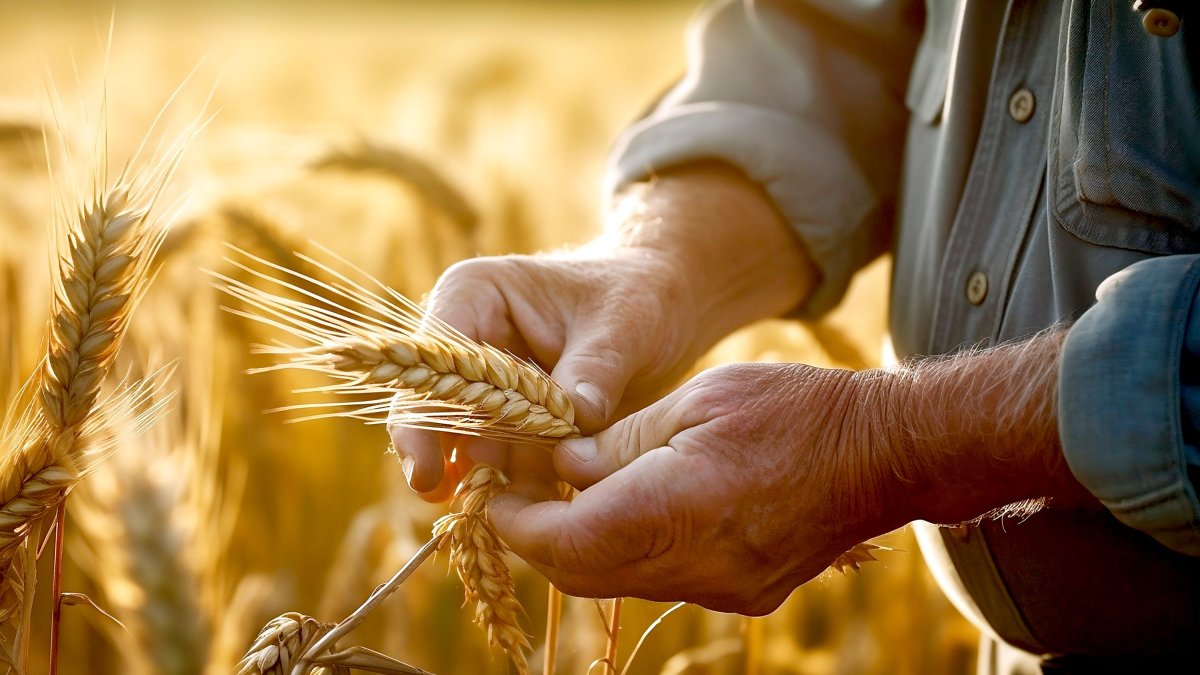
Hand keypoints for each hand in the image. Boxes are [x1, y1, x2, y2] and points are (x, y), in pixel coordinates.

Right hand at [389, 251, 704, 501]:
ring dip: (493, 487)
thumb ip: (594, 369)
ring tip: (519, 522)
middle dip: (456, 464)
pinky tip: (542, 519)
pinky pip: (508, 465)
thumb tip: (573, 420)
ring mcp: (490, 388)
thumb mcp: (624, 325)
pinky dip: (523, 492)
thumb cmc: (638, 295)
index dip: (422, 420)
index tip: (428, 474)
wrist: (664, 305)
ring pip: (472, 449)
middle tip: (475, 512)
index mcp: (475, 297)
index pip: (431, 362)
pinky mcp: (516, 425)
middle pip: (438, 414)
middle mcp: (470, 344)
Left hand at [485, 362, 910, 614]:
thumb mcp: (697, 399)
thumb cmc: (796, 409)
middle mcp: (697, 567)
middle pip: (581, 574)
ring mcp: (722, 589)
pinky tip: (624, 508)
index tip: (491, 489)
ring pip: (617, 583)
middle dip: (537, 538)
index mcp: (678, 509)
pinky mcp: (741, 592)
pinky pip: (659, 581)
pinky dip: (625, 551)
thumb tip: (561, 465)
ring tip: (561, 496)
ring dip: (578, 546)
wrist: (886, 454)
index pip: (563, 540)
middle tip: (513, 494)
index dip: (514, 520)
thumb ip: (619, 441)